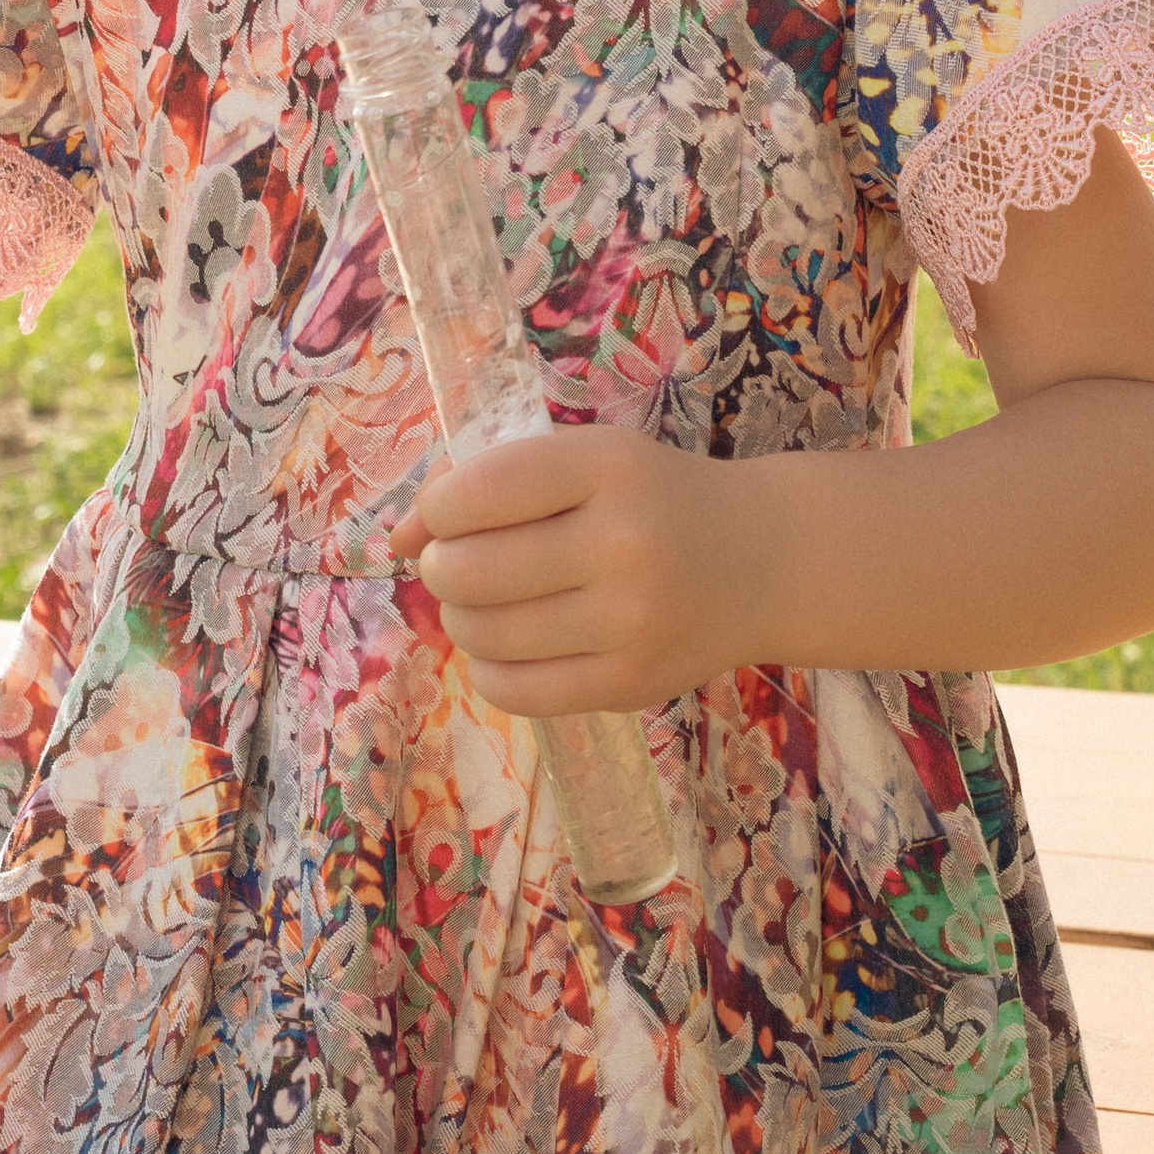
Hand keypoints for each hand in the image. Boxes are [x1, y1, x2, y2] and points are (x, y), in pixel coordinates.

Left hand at [388, 425, 766, 712]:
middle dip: (442, 568)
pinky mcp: (632, 685)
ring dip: (460, 617)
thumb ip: (488, 485)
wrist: (760, 563)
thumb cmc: (650, 499)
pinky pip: (515, 691)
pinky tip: (507, 646)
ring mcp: (631, 623)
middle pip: (468, 570)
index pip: (476, 494)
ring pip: (482, 633)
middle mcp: (623, 544)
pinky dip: (488, 669)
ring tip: (484, 601)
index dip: (434, 511)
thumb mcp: (582, 462)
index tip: (442, 518)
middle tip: (459, 564)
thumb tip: (393, 539)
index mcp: (607, 467)